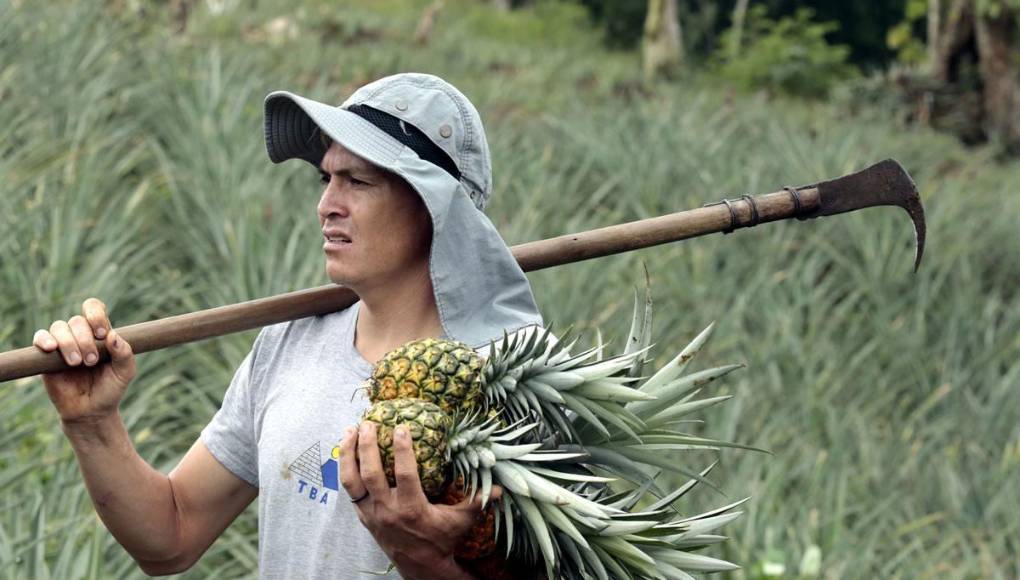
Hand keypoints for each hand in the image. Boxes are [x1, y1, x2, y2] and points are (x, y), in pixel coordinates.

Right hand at [33, 298, 135, 424]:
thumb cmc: (110, 389)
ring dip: (68, 343)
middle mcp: (80, 335)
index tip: (102, 333)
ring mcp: (62, 344)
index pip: (94, 309)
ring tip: (76, 363)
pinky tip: (51, 348)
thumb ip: (125, 353)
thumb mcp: (125, 372)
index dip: (96, 315)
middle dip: (85, 340)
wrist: (91, 411)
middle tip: (91, 361)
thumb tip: (113, 335)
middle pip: (77, 320)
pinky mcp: (45, 356)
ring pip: (59, 327)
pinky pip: (40, 337)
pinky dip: (44, 339)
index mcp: (100, 334)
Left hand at [340, 422, 500, 579]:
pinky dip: (347, 469)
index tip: (401, 427)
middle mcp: (387, 510)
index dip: (402, 449)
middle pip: (370, 473)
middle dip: (367, 446)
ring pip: (352, 481)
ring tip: (350, 430)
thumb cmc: (441, 540)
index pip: (404, 473)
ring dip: (349, 454)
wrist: (420, 566)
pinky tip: (348, 452)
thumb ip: (477, 502)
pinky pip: (350, 490)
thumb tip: (500, 487)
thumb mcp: (461, 522)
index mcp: (412, 508)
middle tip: (369, 423)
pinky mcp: (363, 516)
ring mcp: (371, 513)